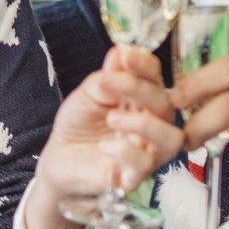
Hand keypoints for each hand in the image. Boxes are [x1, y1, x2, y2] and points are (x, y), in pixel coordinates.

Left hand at [34, 45, 184, 208]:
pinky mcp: (132, 177)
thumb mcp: (89, 94)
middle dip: (138, 89)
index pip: (157, 78)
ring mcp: (146, 152)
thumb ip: (107, 77)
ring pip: (171, 139)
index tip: (125, 56)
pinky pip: (144, 166)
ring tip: (112, 118)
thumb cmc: (78, 124)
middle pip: (166, 105)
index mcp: (142, 100)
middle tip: (106, 83)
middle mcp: (152, 125)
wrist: (58, 157)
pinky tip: (104, 146)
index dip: (145, 65)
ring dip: (144, 124)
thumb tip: (122, 52)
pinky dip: (125, 152)